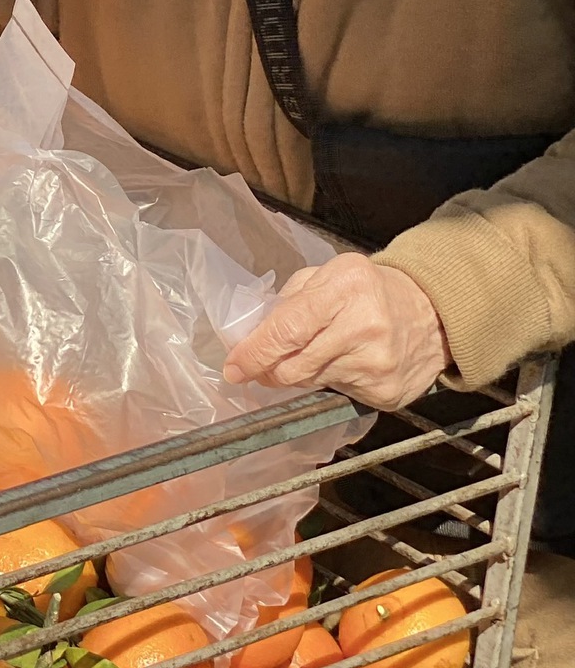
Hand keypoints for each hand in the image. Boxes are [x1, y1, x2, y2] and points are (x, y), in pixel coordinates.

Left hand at [223, 253, 449, 411]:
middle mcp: (364, 327)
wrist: (434, 314)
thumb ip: (291, 300)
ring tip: (312, 355)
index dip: (255, 352)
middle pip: (294, 365)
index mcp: (346, 288)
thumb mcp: (330, 274)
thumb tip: (253, 335)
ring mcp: (377, 364)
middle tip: (258, 368)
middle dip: (267, 370)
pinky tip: (343, 364)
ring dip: (298, 374)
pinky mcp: (386, 392)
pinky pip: (337, 393)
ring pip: (311, 382)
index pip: (288, 328)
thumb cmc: (371, 290)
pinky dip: (329, 382)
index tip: (234, 367)